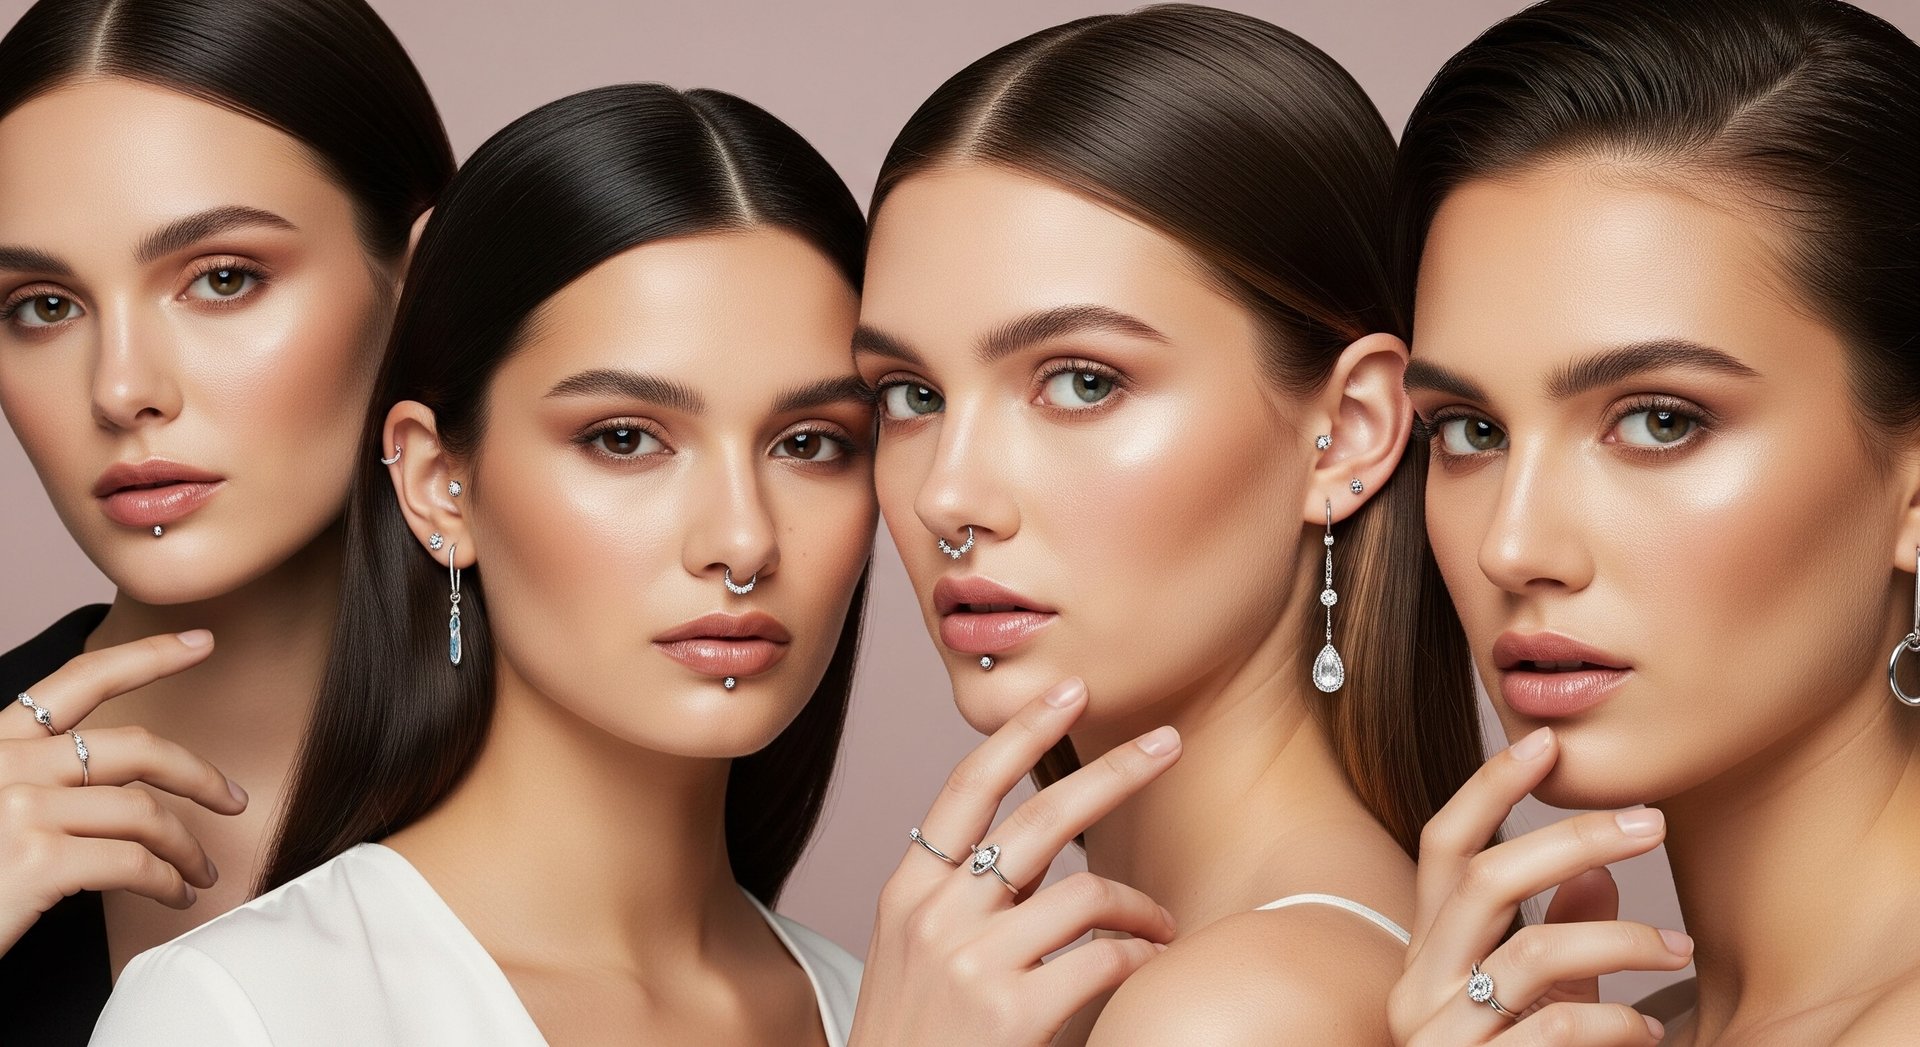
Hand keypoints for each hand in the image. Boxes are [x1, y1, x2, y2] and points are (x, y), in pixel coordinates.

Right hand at [0, 631, 247, 951]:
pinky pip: (134, 862)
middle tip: (232, 798)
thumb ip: (36, 781)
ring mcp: (21, 809)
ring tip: (198, 871)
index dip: (147, 656)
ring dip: (185, 845)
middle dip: (199, 774)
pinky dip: (166, 880)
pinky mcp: (37, 860)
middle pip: (134, 749)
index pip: (79, 680)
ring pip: (143, 812)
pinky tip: (174, 894)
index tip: (200, 642)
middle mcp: (6, 764)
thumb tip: (116, 788)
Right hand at [849, 678, 1180, 1045]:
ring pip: (1087, 893)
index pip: (967, 786)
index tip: (1070, 690)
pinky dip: (1138, 958)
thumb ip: (965, 899)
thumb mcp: (913, 954)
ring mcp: (971, 962)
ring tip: (1162, 927)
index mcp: (909, 891)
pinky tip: (1148, 968)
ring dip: (1142, 907)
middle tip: (1169, 744)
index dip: (1022, 731)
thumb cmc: (914, 1040)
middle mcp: (935, 914)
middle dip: (1116, 773)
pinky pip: (1104, 960)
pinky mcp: (1011, 1013)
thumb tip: (1039, 852)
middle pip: (1042, 818)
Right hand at [1386, 727, 1693, 1045]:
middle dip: (1571, 838)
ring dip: (1618, 940)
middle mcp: (1417, 986)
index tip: (1543, 743)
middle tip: (1651, 822)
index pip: (1442, 848)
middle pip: (1481, 880)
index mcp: (1425, 953)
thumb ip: (1554, 936)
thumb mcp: (1531, 1002)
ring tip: (1678, 949)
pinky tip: (1647, 1034)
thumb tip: (1596, 876)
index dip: (1488, 789)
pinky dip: (1612, 1023)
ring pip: (1529, 953)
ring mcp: (1438, 1035)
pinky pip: (1554, 1029)